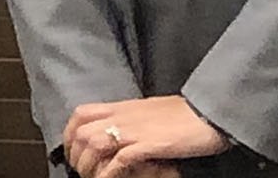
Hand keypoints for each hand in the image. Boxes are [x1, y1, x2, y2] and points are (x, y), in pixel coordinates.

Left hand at [63, 96, 228, 177]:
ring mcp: (134, 130)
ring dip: (88, 166)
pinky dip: (108, 173)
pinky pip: (119, 160)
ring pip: (93, 145)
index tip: (71, 151)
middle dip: (75, 155)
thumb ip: (128, 119)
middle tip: (81, 171)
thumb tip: (115, 130)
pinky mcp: (149, 144)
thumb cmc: (183, 114)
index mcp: (121, 107)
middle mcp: (122, 116)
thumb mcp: (147, 112)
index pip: (80, 114)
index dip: (69, 134)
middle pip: (80, 132)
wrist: (209, 114)